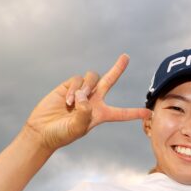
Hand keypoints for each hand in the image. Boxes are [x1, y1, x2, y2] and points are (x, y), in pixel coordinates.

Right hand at [24, 54, 151, 150]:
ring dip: (86, 88)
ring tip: (75, 102)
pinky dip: (74, 90)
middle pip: (109, 81)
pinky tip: (68, 102)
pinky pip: (78, 80)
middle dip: (117, 68)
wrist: (42, 130)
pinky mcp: (69, 86)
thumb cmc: (61, 134)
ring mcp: (81, 92)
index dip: (134, 113)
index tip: (149, 113)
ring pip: (92, 78)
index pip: (121, 113)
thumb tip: (85, 97)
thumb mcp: (77, 129)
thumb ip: (84, 114)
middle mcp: (93, 101)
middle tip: (126, 56)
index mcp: (101, 114)